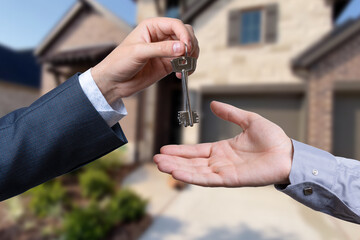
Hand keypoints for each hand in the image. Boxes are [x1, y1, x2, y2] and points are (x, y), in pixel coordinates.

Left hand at [91, 17, 198, 104]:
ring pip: (187, 48)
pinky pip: (183, 63)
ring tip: (185, 67)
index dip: (184, 34)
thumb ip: (160, 49)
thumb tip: (181, 48)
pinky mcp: (167, 64)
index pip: (176, 25)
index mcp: (152, 27)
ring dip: (191, 57)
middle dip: (190, 44)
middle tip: (188, 57)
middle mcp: (161, 37)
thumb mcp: (138, 53)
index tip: (186, 47)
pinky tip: (181, 73)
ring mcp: (165, 51)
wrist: (113, 82)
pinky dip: (187, 67)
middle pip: (185, 34)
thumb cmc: (119, 62)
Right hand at [154, 101, 293, 186]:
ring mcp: (223, 172)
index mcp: (222, 149)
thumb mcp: (248, 120)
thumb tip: (213, 103)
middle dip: (173, 161)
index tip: (164, 148)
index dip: (180, 150)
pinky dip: (191, 177)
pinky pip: (207, 179)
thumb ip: (230, 113)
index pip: (196, 151)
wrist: (288, 153)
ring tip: (160, 165)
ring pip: (195, 171)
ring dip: (177, 168)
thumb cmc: (272, 138)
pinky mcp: (230, 180)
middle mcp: (220, 162)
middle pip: (191, 162)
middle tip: (156, 159)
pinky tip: (177, 173)